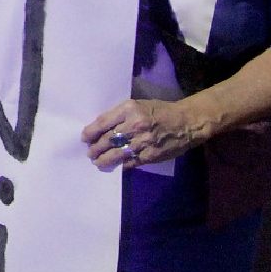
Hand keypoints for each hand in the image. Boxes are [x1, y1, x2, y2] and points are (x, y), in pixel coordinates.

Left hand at [84, 98, 203, 170]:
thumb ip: (121, 115)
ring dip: (104, 159)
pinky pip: (131, 162)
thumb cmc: (160, 111)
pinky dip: (122, 164)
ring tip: (98, 162)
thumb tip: (103, 129)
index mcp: (130, 109)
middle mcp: (134, 125)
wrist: (186, 122)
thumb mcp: (138, 105)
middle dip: (95, 148)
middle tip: (90, 153)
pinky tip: (117, 166)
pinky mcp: (150, 155)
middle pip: (108, 139)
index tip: (85, 137)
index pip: (103, 122)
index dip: (91, 132)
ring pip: (117, 153)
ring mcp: (142, 142)